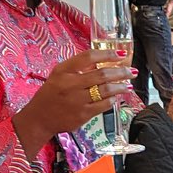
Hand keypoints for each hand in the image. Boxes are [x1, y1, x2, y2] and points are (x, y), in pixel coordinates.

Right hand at [13, 50, 132, 158]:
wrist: (40, 118)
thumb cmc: (51, 94)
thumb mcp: (59, 75)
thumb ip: (77, 68)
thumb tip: (103, 61)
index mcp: (63, 71)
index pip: (89, 57)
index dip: (107, 54)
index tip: (120, 55)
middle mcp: (70, 84)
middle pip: (102, 74)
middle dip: (121, 72)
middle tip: (131, 71)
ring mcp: (77, 100)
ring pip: (106, 90)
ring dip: (120, 86)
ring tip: (128, 84)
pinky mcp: (83, 115)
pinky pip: (103, 105)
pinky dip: (112, 100)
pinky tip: (116, 97)